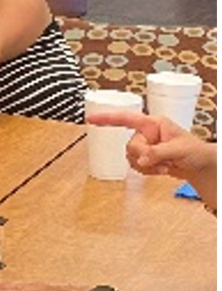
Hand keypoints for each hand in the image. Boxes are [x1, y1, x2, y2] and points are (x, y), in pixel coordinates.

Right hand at [87, 110, 212, 179]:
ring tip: (165, 165)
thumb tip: (141, 158)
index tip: (90, 118)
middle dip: (144, 156)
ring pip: (131, 158)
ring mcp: (145, 146)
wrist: (200, 166)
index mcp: (153, 124)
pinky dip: (148, 171)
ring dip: (147, 166)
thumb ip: (158, 152)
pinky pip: (135, 166)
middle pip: (130, 146)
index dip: (107, 118)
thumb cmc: (195, 151)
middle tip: (161, 160)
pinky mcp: (145, 158)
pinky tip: (161, 169)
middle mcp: (146, 133)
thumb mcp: (179, 149)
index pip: (126, 119)